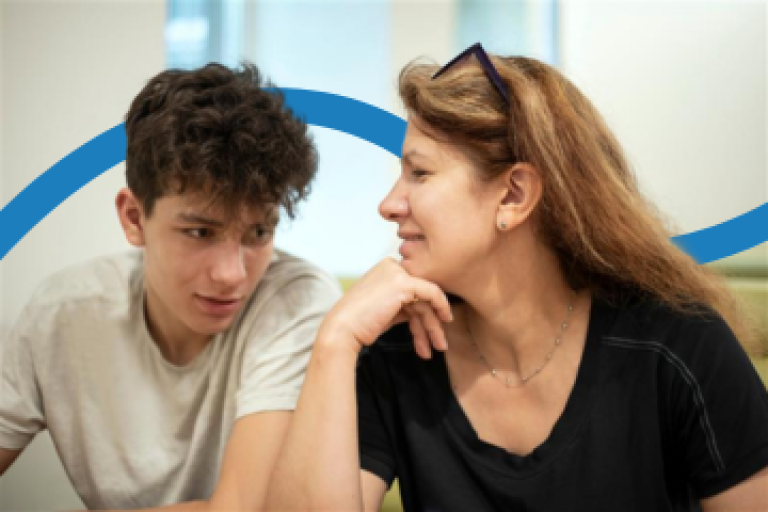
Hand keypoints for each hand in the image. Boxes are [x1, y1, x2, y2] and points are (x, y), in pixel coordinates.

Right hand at [320, 258, 452, 358]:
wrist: (342, 330)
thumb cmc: (360, 324)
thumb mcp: (386, 310)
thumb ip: (404, 306)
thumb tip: (425, 314)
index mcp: (385, 270)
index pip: (412, 290)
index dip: (424, 312)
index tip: (432, 331)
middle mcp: (391, 266)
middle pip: (420, 295)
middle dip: (431, 322)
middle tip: (439, 344)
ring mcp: (397, 273)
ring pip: (427, 299)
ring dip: (434, 326)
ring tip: (438, 347)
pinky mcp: (403, 283)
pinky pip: (432, 293)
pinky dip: (442, 308)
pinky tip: (443, 326)